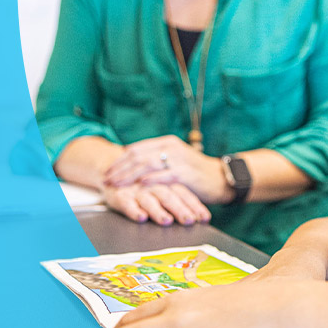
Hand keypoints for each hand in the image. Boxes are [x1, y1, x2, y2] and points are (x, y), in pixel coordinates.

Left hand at [103, 135, 229, 202]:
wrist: (221, 178)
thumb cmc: (196, 173)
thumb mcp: (174, 161)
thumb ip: (156, 161)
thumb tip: (133, 167)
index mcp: (165, 143)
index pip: (136, 149)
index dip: (120, 161)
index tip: (108, 171)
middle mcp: (170, 147)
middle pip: (137, 156)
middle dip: (119, 169)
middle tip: (106, 179)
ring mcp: (178, 159)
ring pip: (147, 165)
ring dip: (129, 175)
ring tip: (116, 183)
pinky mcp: (186, 173)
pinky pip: (164, 175)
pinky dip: (151, 180)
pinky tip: (141, 184)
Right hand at [105, 183, 210, 225]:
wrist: (112, 171)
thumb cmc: (143, 185)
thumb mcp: (162, 187)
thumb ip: (178, 199)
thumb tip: (200, 217)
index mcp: (166, 182)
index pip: (183, 193)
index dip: (194, 205)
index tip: (204, 218)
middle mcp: (153, 185)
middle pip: (168, 195)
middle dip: (179, 208)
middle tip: (189, 221)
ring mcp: (136, 190)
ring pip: (149, 200)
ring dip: (158, 211)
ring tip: (167, 221)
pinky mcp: (121, 196)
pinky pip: (127, 203)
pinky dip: (134, 211)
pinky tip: (141, 218)